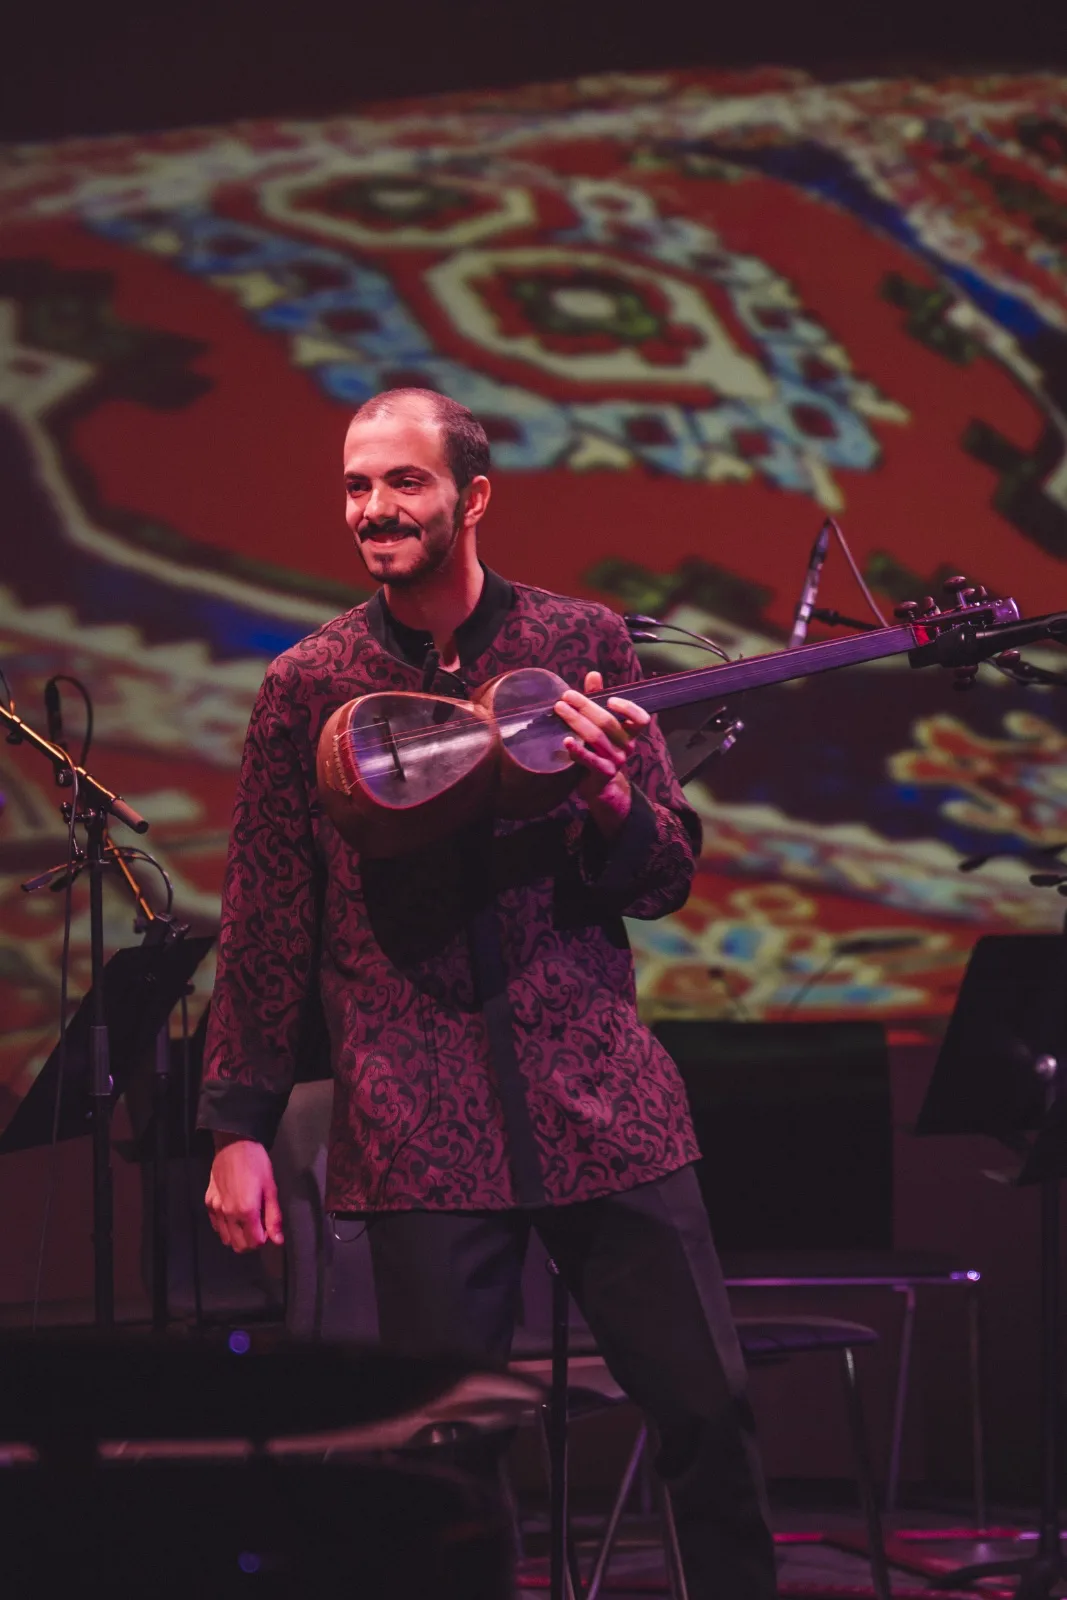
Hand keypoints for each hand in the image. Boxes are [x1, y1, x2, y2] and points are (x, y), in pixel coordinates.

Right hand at [205, 1136, 283, 1252]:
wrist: (234, 1144)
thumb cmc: (255, 1163)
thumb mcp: (271, 1188)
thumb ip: (274, 1217)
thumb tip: (278, 1240)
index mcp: (246, 1211)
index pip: (255, 1242)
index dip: (265, 1238)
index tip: (268, 1228)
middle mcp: (228, 1214)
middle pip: (239, 1246)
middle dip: (252, 1241)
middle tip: (260, 1227)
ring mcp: (216, 1209)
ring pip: (226, 1239)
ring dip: (239, 1237)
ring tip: (248, 1221)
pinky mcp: (208, 1203)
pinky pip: (217, 1227)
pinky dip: (227, 1228)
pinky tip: (235, 1215)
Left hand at [555, 670, 649, 832]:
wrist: (600, 785)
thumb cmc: (600, 748)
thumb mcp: (601, 724)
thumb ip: (598, 699)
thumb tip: (594, 674)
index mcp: (630, 733)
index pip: (641, 719)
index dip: (628, 708)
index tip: (610, 699)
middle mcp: (627, 746)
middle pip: (607, 722)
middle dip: (585, 706)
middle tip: (566, 697)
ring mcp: (616, 760)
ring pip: (596, 737)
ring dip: (576, 721)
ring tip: (559, 709)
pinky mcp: (602, 773)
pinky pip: (589, 759)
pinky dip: (577, 749)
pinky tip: (565, 740)